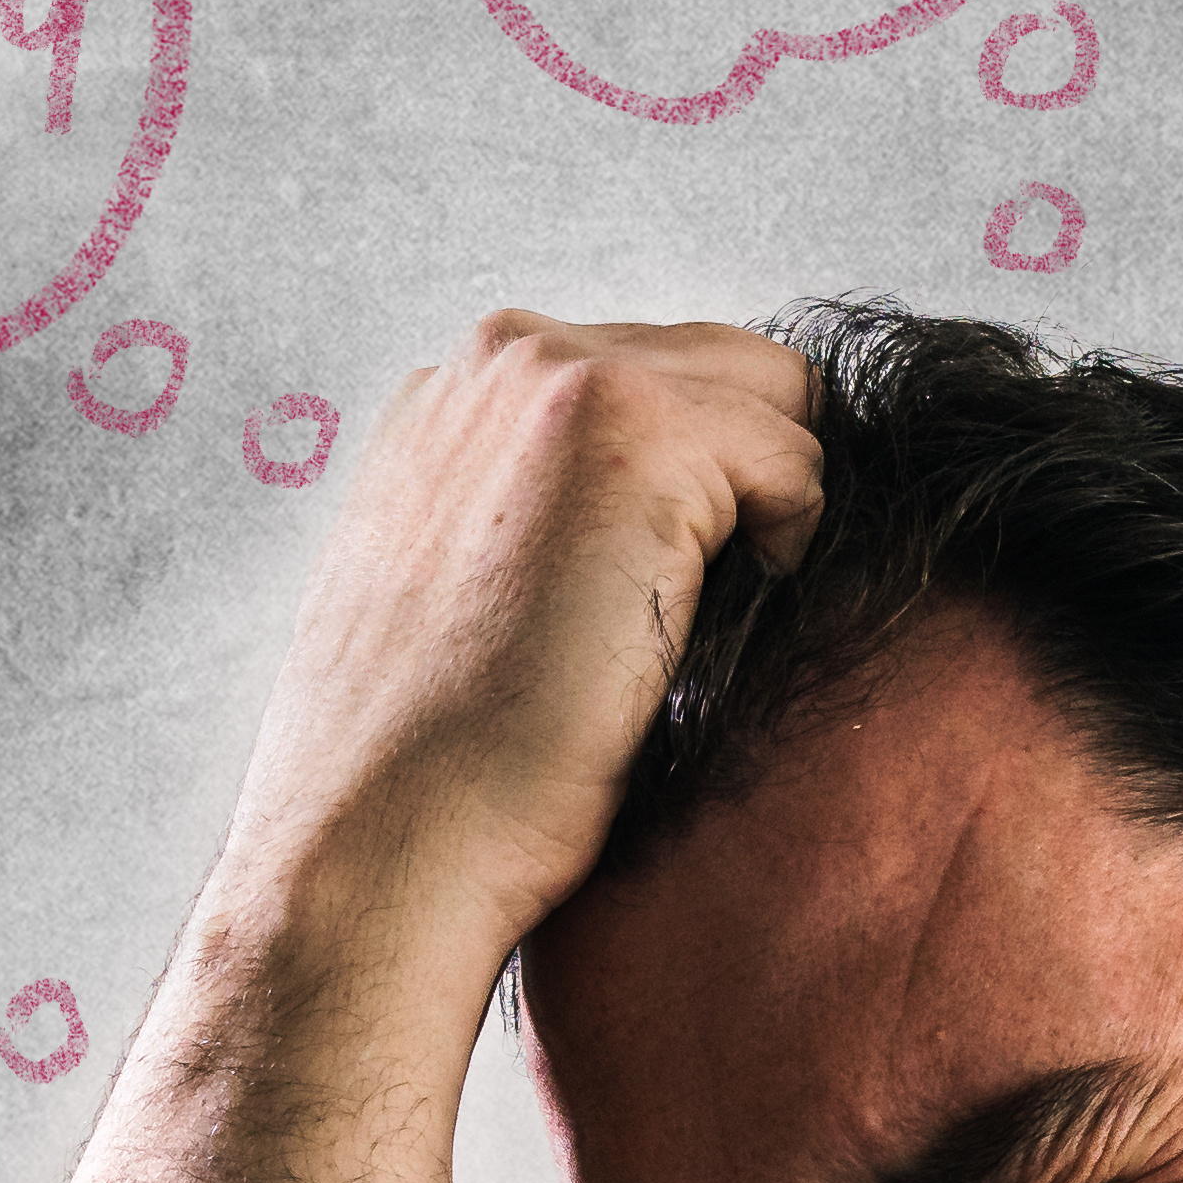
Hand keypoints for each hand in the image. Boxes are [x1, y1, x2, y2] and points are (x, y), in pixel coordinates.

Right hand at [222, 311, 824, 963]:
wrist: (383, 831)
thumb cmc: (427, 756)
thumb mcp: (457, 582)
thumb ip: (532, 504)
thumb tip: (652, 512)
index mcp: (457, 386)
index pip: (652, 370)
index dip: (694, 480)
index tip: (660, 583)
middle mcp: (508, 352)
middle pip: (728, 365)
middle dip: (746, 474)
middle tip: (700, 606)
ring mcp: (572, 377)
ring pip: (776, 403)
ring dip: (767, 513)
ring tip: (691, 625)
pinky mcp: (644, 432)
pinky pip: (799, 463)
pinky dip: (789, 549)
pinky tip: (701, 630)